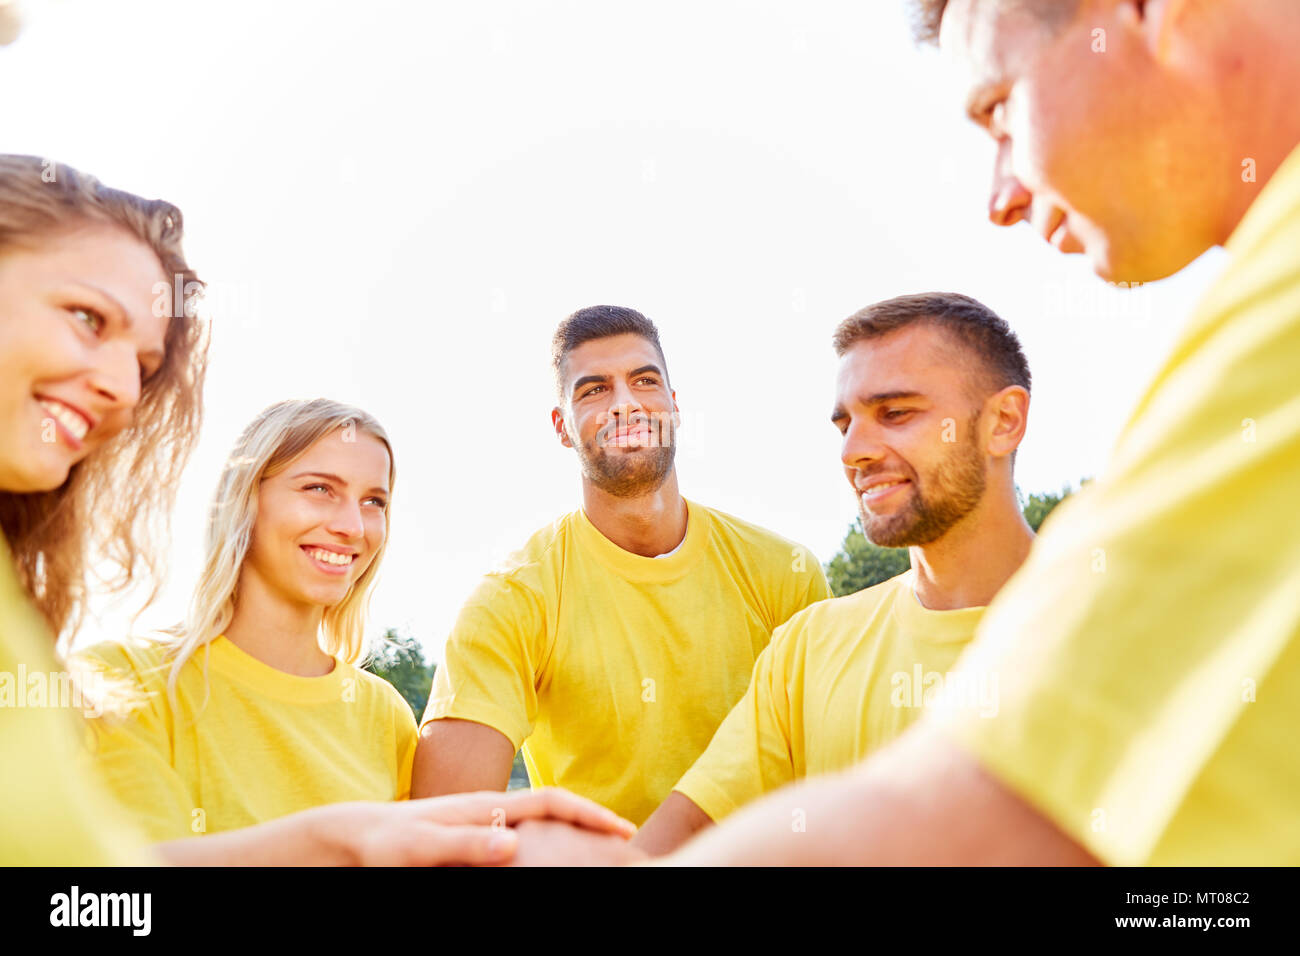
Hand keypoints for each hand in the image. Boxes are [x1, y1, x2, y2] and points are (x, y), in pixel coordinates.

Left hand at [313, 788, 637, 865]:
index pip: (552, 802)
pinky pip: (522, 835)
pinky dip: (547, 843)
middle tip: (626, 844)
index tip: (623, 831)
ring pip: (541, 822)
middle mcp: (490, 808)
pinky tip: (550, 860)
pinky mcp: (471, 836)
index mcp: (487, 806)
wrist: (352, 835)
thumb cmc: (384, 842)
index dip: (591, 815)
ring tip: (601, 852)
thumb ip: (467, 845)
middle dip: (592, 822)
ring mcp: (482, 821)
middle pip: (555, 810)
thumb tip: (516, 844)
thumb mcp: (423, 847)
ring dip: (573, 833)